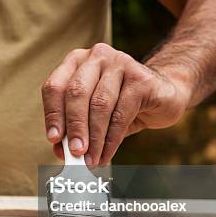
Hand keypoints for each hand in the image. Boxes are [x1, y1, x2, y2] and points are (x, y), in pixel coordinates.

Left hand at [42, 43, 190, 165]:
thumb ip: (74, 129)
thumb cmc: (120, 105)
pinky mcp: (141, 79)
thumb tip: (61, 152)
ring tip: (90, 160)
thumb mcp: (92, 116)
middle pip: (76, 93)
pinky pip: (121, 114)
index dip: (52, 114)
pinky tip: (105, 155)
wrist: (163, 95)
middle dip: (74, 127)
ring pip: (100, 105)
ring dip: (94, 138)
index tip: (53, 139)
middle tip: (75, 153)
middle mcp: (96, 57)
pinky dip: (111, 140)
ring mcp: (120, 63)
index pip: (55, 86)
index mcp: (76, 61)